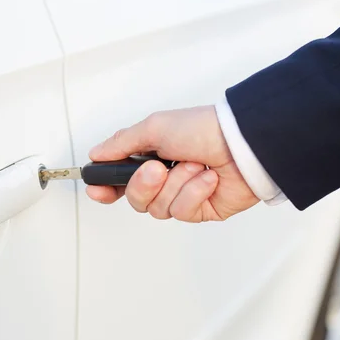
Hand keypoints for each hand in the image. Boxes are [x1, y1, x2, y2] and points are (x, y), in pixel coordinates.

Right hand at [86, 105, 258, 221]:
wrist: (243, 144)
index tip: (97, 188)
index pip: (121, 179)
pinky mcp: (201, 209)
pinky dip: (195, 193)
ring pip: (159, 208)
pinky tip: (208, 178)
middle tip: (159, 169)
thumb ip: (122, 144)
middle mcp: (166, 177)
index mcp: (152, 156)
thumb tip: (97, 153)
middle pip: (137, 199)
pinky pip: (183, 211)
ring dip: (177, 184)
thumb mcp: (154, 127)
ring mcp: (183, 195)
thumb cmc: (204, 129)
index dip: (106, 187)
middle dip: (145, 185)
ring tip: (195, 166)